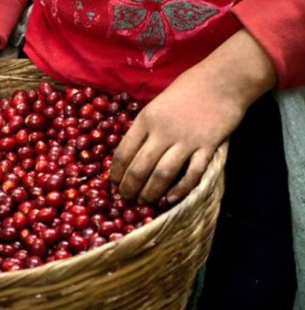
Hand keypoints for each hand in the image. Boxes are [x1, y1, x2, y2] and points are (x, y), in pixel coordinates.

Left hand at [110, 30, 275, 203]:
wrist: (224, 79)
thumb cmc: (188, 88)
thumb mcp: (157, 103)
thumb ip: (146, 126)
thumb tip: (132, 151)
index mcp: (145, 119)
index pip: (123, 153)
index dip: (116, 173)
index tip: (114, 184)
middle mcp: (162, 132)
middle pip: (139, 168)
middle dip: (129, 188)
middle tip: (127, 198)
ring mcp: (185, 140)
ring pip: (161, 175)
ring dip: (150, 192)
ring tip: (144, 201)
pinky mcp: (207, 147)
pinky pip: (191, 174)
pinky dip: (180, 189)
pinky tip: (171, 198)